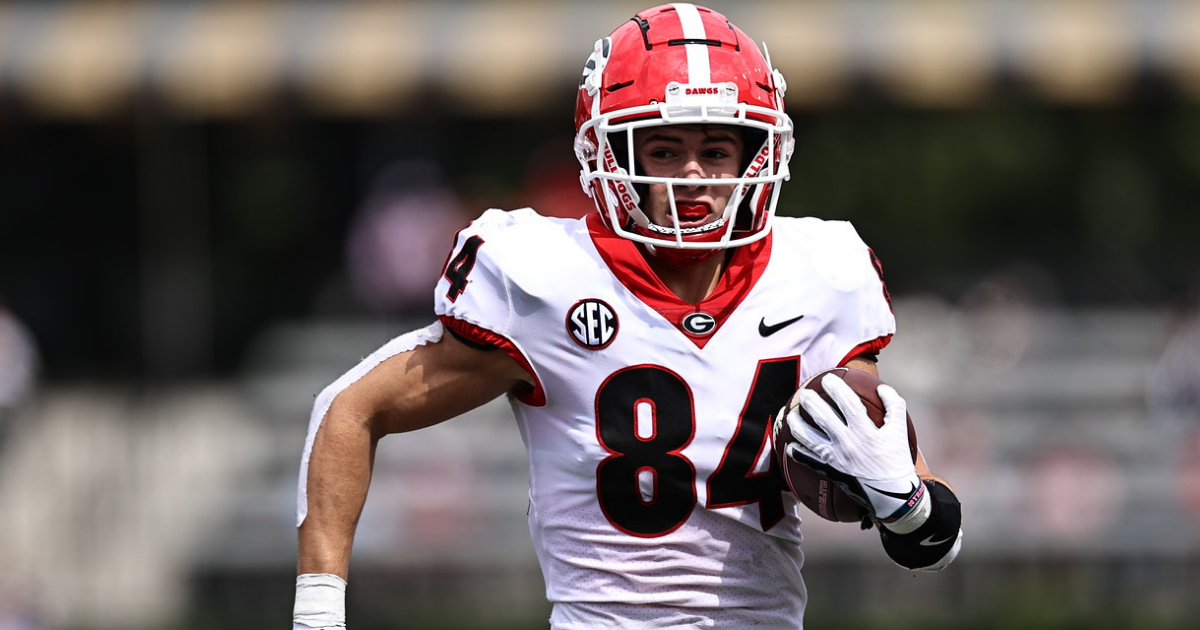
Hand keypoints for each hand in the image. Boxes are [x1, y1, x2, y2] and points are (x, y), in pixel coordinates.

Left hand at [781, 374, 925, 526]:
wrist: (894, 497)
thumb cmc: (897, 461)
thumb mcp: (900, 431)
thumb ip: (894, 406)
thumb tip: (882, 387)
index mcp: (866, 432)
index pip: (847, 403)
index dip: (836, 388)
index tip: (828, 378)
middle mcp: (848, 444)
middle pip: (823, 418)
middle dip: (810, 402)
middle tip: (803, 393)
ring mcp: (836, 459)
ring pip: (809, 438)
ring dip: (797, 425)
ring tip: (791, 414)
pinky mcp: (830, 471)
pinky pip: (808, 461)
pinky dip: (797, 452)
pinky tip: (790, 445)